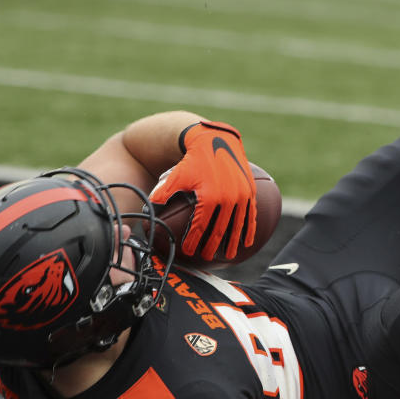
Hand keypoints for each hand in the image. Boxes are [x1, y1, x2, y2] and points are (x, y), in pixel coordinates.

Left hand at [150, 121, 256, 260]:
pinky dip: (248, 230)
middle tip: (206, 258)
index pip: (199, 226)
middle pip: (218, 230)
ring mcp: (240, 196)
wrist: (215, 141)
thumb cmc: (193, 160)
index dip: (194, 241)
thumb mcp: (176, 176)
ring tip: (227, 256)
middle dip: (212, 246)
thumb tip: (149, 208)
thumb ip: (164, 193)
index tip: (190, 253)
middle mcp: (227, 198)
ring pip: (236, 226)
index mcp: (208, 197)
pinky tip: (246, 243)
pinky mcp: (249, 192)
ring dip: (232, 243)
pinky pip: (250, 216)